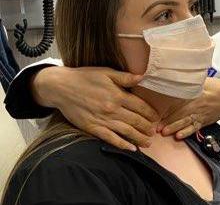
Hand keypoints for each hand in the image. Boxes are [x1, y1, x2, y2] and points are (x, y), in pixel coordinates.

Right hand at [33, 66, 158, 150]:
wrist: (60, 87)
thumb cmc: (84, 77)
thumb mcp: (106, 72)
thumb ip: (125, 77)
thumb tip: (142, 77)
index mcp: (117, 95)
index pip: (140, 106)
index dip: (150, 113)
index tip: (157, 117)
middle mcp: (112, 109)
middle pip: (136, 120)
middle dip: (147, 127)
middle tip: (154, 131)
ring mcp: (102, 120)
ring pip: (126, 131)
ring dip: (139, 138)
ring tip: (148, 142)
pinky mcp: (92, 128)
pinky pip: (110, 138)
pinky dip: (122, 145)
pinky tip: (131, 149)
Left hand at [159, 78, 219, 138]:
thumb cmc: (218, 89)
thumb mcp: (206, 81)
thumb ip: (192, 81)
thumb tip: (177, 76)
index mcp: (197, 93)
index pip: (181, 100)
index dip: (169, 106)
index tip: (158, 110)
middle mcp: (198, 105)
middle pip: (181, 113)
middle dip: (168, 120)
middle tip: (156, 126)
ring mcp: (201, 115)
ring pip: (186, 122)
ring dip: (174, 127)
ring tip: (164, 132)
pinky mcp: (204, 122)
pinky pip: (194, 128)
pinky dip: (187, 133)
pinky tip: (179, 136)